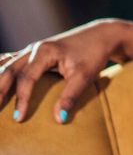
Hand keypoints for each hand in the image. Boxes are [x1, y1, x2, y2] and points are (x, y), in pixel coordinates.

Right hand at [0, 19, 122, 123]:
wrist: (102, 36)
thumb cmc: (94, 55)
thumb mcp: (86, 76)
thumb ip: (71, 96)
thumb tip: (59, 119)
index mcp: (44, 52)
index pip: (26, 78)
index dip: (21, 99)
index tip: (18, 118)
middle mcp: (34, 49)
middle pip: (9, 70)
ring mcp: (32, 50)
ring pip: (7, 65)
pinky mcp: (34, 53)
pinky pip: (12, 61)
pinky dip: (2, 70)